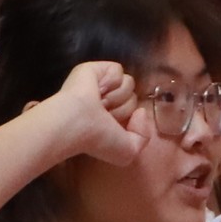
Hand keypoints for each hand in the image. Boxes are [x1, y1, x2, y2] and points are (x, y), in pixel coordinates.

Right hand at [29, 59, 144, 169]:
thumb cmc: (97, 139)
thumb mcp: (127, 152)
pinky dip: (110, 81)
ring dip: (116, 96)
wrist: (77, 122)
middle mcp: (106, 101)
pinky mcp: (94, 69)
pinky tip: (97, 90)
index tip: (115, 127)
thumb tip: (141, 111)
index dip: (131, 120)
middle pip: (134, 97)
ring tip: (99, 104)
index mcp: (112, 119)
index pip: (136, 112)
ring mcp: (100, 84)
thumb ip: (144, 137)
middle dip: (123, 109)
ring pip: (129, 83)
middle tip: (104, 115)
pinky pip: (117, 69)